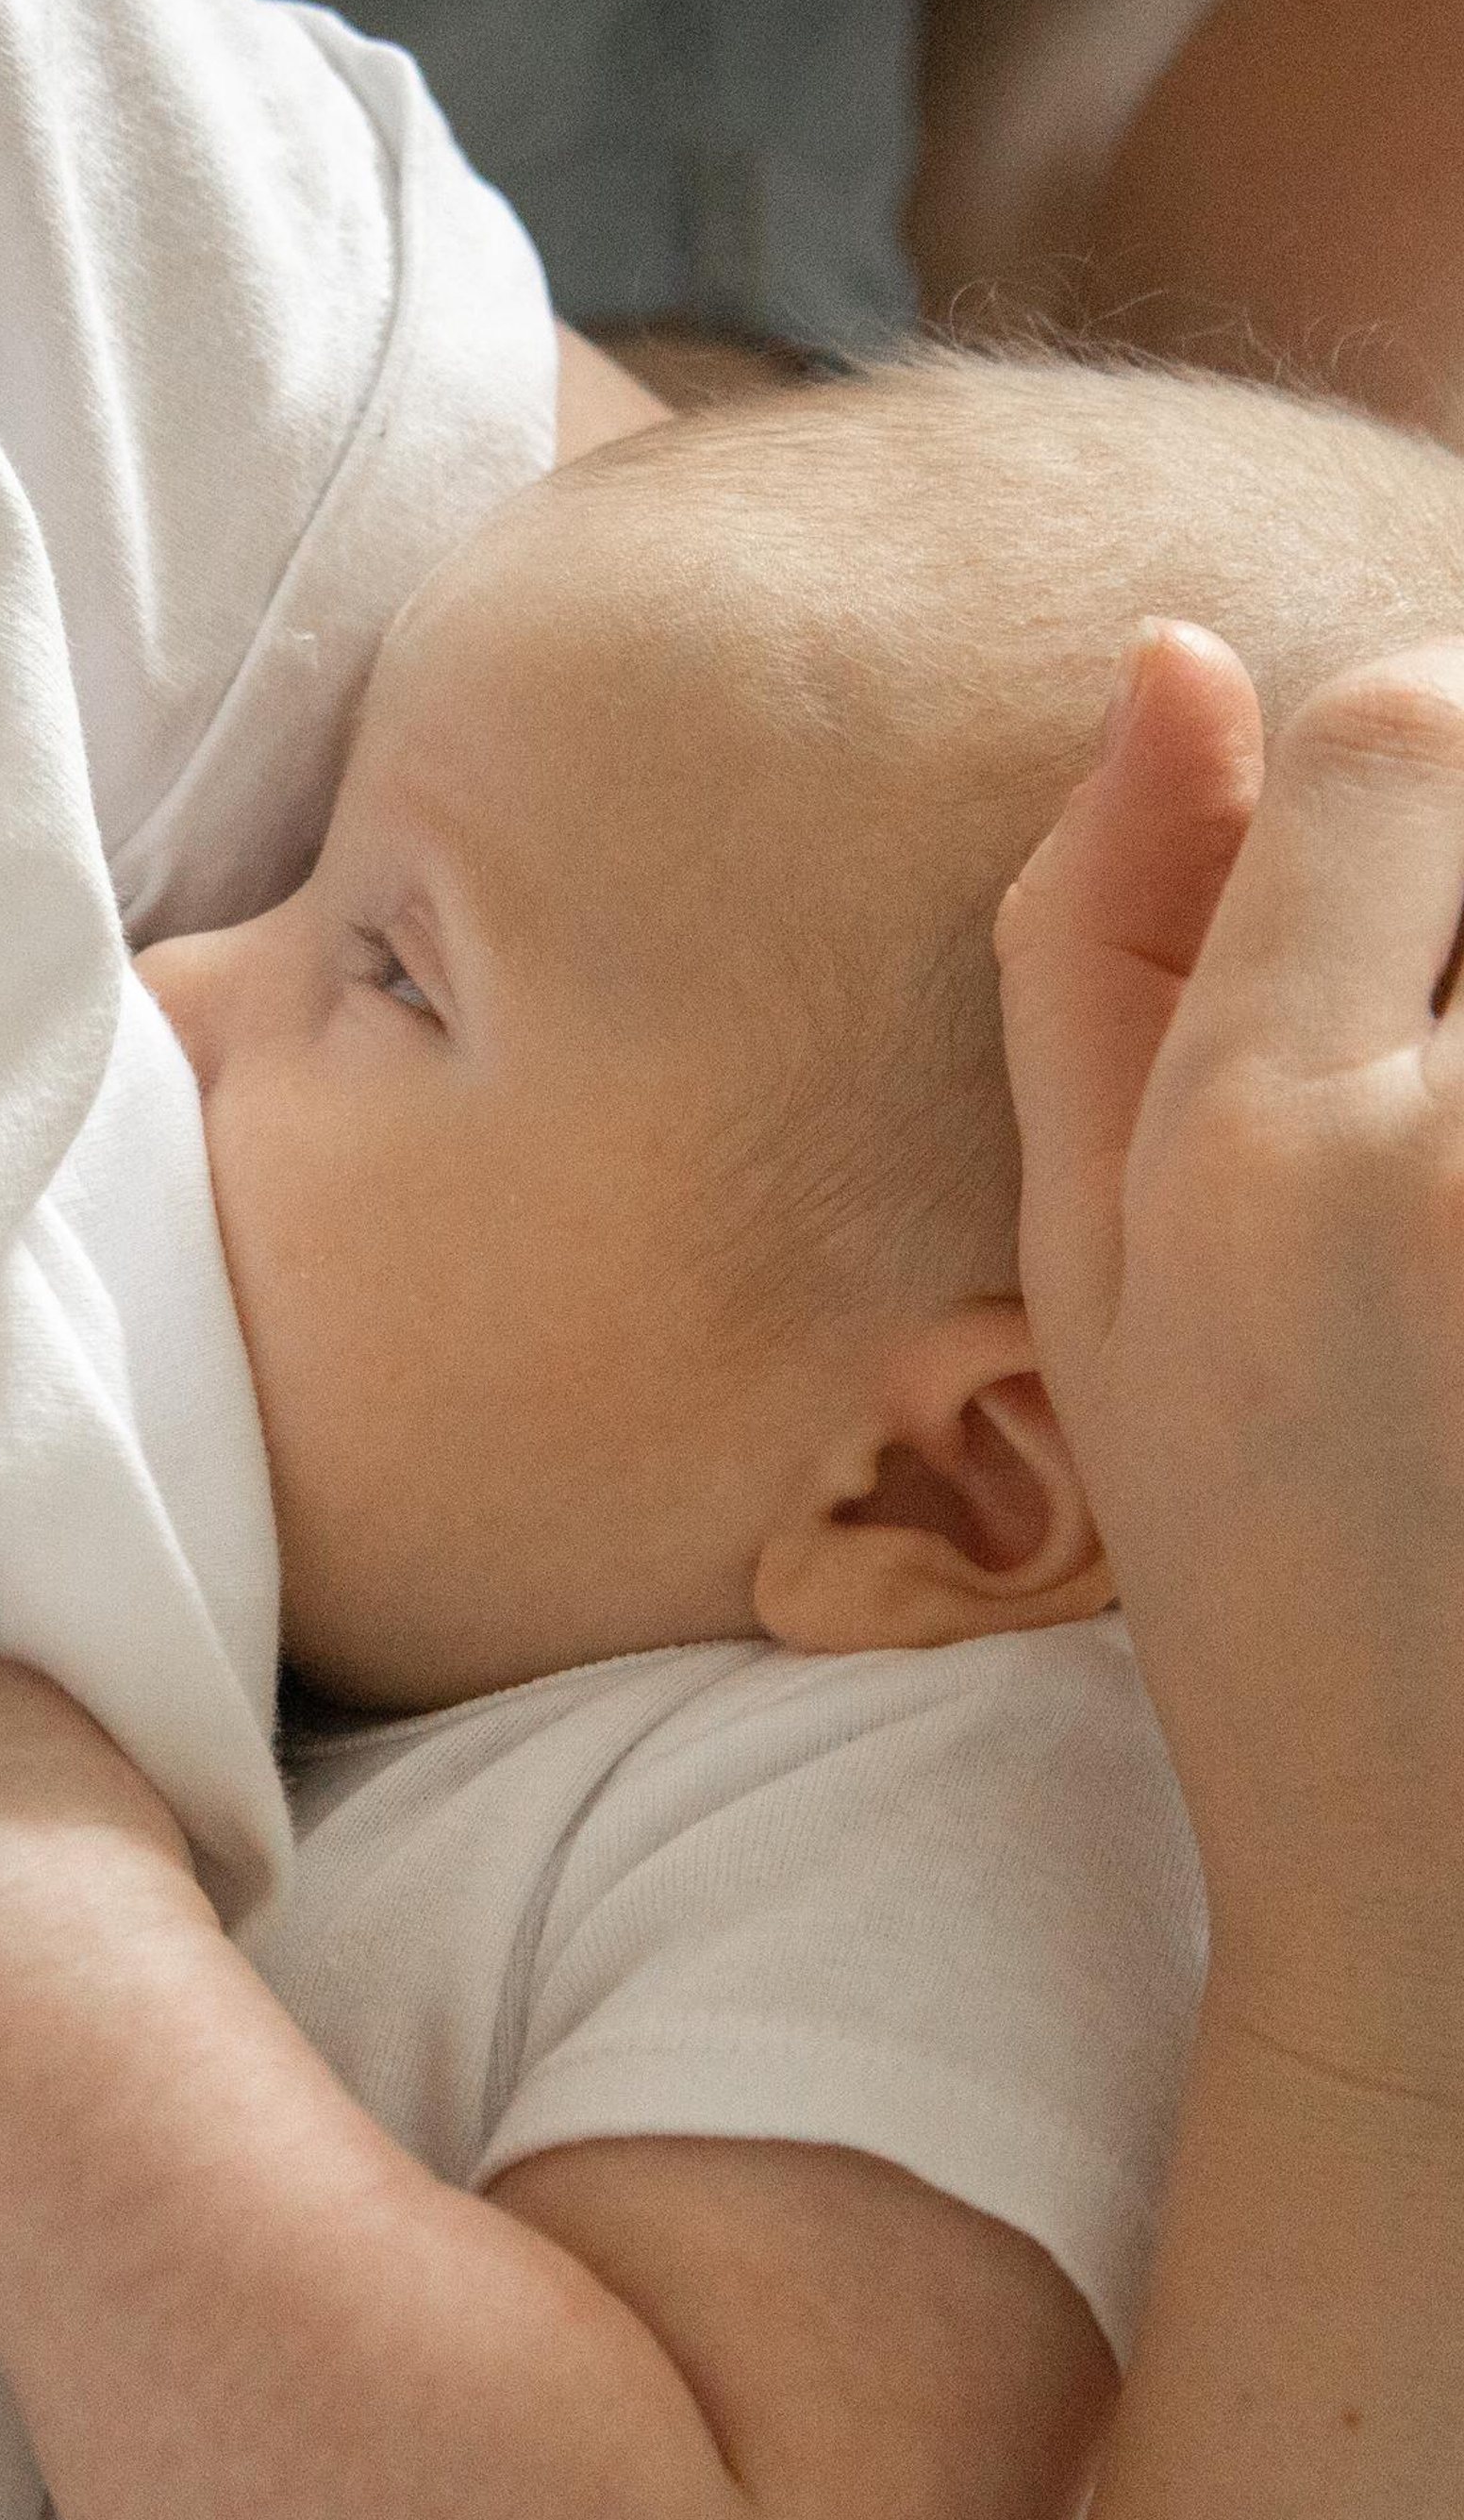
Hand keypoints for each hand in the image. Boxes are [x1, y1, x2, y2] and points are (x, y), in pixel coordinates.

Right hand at [997, 620, 1463, 2073]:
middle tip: (1442, 1067)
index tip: (1405, 875)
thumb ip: (1097, 947)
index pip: (1405, 729)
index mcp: (1261, 1156)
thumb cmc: (1252, 1553)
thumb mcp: (1092, 1265)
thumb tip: (1177, 653)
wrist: (1458, 1867)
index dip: (1420, 756)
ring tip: (1454, 1199)